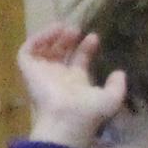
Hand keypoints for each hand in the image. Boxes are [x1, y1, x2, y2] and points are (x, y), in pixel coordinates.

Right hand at [17, 25, 126, 147]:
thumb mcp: (111, 99)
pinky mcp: (28, 70)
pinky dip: (37, 38)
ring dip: (52, 36)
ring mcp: (41, 73)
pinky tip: (53, 32)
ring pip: (42, 49)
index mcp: (75, 83)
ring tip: (64, 28)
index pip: (78, 60)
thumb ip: (118, 86)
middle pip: (60, 52)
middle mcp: (57, 77)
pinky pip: (27, 51)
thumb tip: (120, 73)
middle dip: (68, 39)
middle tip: (76, 29)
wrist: (65, 119)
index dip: (86, 48)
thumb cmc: (88, 112)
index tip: (94, 37)